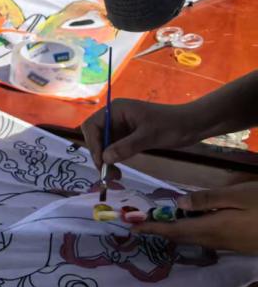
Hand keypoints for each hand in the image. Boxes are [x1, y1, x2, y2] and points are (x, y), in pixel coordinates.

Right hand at [80, 98, 203, 166]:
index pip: (92, 126)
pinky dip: (113, 160)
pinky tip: (118, 170)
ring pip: (103, 144)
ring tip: (113, 176)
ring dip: (105, 160)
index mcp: (116, 109)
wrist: (194, 124)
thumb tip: (104, 159)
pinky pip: (113, 148)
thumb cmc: (173, 125)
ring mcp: (121, 126)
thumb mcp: (149, 136)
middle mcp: (114, 117)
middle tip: (106, 173)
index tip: (101, 162)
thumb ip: (126, 146)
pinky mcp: (128, 136)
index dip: (93, 144)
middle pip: (95, 136)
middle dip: (98, 154)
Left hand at [130, 182, 257, 252]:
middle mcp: (216, 241)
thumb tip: (178, 202)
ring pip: (194, 239)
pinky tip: (192, 223)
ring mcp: (229, 245)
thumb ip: (207, 199)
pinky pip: (207, 239)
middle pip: (181, 237)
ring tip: (159, 223)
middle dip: (159, 231)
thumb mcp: (238, 196)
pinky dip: (192, 232)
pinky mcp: (239, 245)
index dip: (151, 229)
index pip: (173, 230)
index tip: (131, 227)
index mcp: (211, 228)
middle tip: (140, 224)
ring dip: (175, 233)